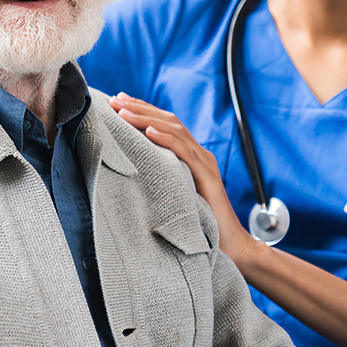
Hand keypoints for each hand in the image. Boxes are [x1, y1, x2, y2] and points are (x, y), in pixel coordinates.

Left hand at [108, 92, 256, 261]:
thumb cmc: (200, 225)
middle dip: (141, 108)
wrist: (231, 247)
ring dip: (147, 119)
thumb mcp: (175, 194)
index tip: (119, 102)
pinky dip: (167, 139)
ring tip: (124, 111)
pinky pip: (185, 153)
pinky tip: (149, 132)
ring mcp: (205, 163)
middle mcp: (200, 154)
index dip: (144, 111)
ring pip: (175, 131)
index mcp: (192, 156)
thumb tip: (130, 172)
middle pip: (169, 121)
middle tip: (115, 100)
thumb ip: (161, 178)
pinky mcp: (208, 176)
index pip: (166, 125)